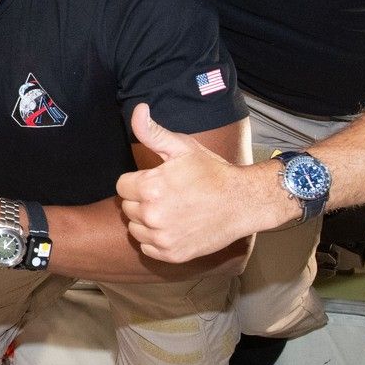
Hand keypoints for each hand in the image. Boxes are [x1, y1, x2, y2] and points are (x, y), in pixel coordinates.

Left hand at [117, 103, 266, 262]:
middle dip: (141, 200)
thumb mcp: (182, 147)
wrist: (243, 202)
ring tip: (171, 210)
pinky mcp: (172, 254)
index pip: (122, 186)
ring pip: (135, 228)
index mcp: (149, 187)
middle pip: (127, 207)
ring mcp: (162, 237)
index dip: (138, 181)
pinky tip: (173, 227)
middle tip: (168, 195)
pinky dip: (155, 240)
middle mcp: (152, 214)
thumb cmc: (212, 172)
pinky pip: (147, 247)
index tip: (157, 180)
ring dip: (146, 221)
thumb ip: (152, 131)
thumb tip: (137, 109)